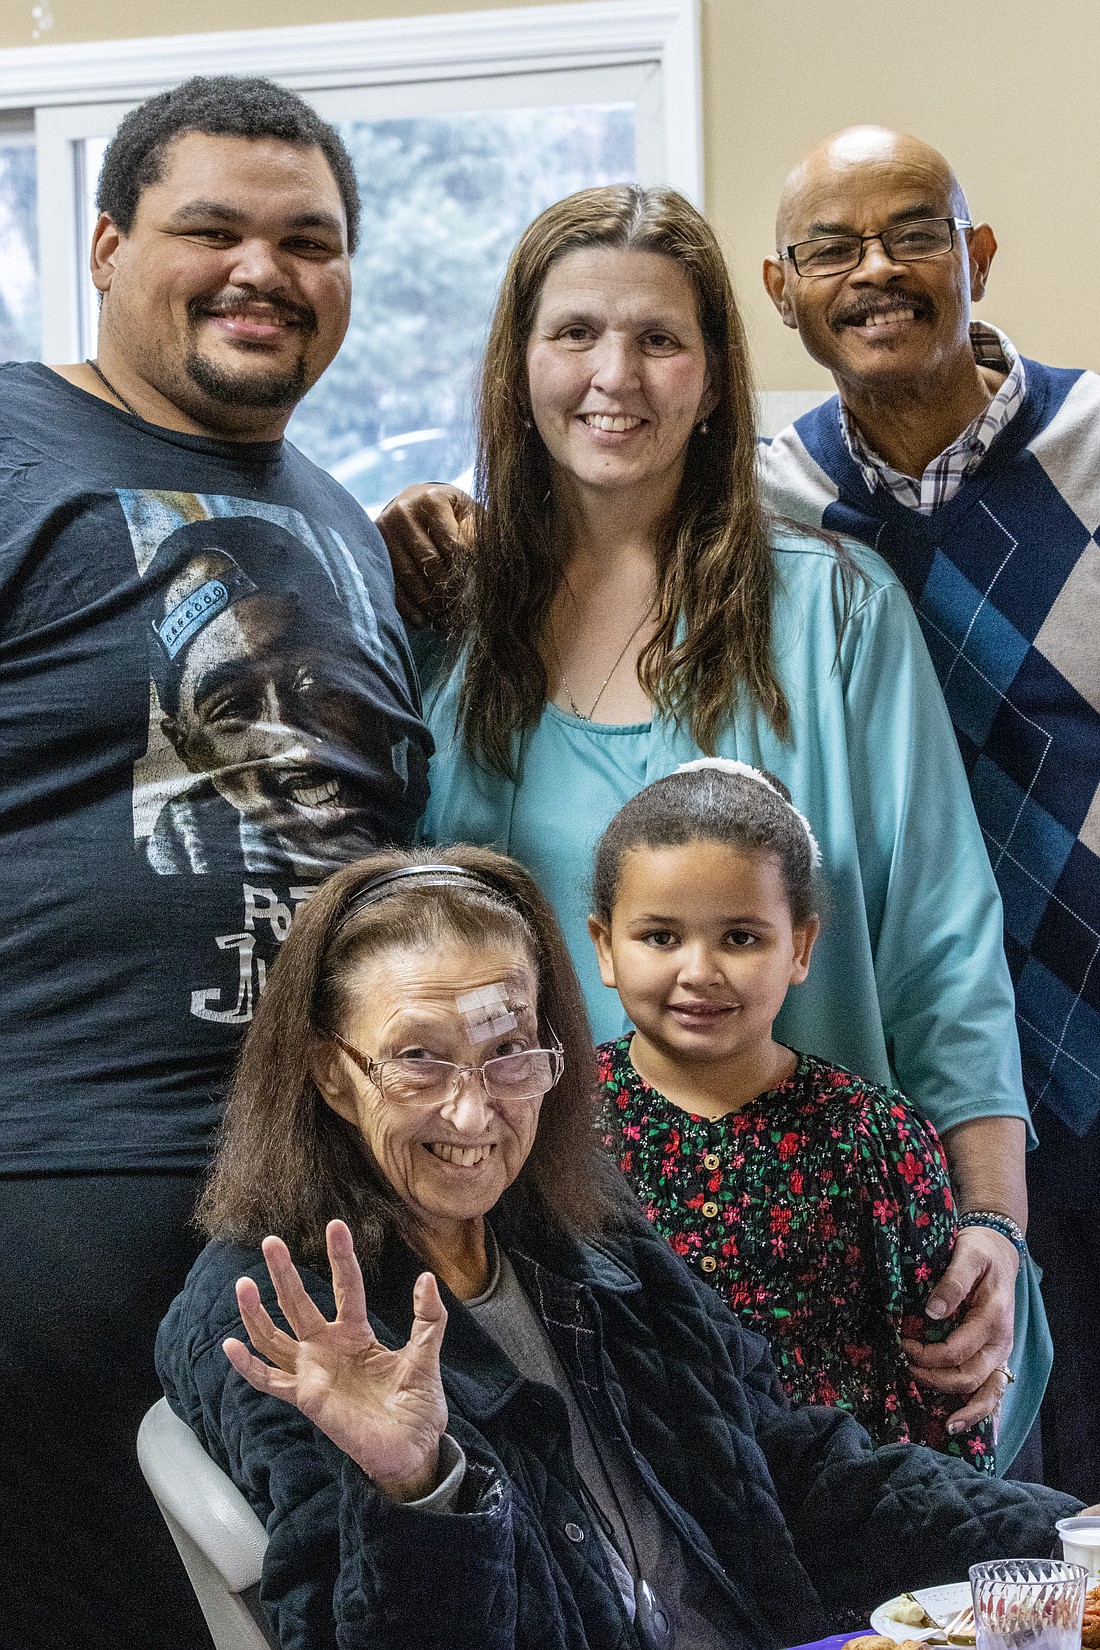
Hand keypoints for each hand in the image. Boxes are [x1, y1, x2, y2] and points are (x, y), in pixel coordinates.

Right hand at [224, 1219, 448, 1501]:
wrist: (413, 1449)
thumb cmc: (417, 1406)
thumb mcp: (425, 1355)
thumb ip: (427, 1319)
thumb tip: (425, 1278)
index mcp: (357, 1334)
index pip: (346, 1287)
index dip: (341, 1257)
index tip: (336, 1226)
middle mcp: (329, 1348)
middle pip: (298, 1303)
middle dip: (284, 1273)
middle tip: (270, 1242)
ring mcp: (314, 1371)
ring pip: (275, 1337)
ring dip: (257, 1312)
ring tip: (243, 1283)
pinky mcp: (306, 1398)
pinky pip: (270, 1381)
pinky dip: (249, 1367)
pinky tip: (231, 1346)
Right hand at [375, 482, 475, 627]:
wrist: (416, 502)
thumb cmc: (452, 512)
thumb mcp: (468, 514)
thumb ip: (476, 535)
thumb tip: (482, 563)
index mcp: (432, 500)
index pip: (452, 545)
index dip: (465, 573)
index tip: (476, 593)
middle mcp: (403, 512)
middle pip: (429, 562)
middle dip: (447, 591)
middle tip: (461, 613)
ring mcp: (385, 530)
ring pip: (408, 576)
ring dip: (428, 603)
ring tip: (445, 620)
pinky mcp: (375, 547)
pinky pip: (391, 582)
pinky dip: (407, 606)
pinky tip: (423, 620)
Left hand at [901, 1225, 1018, 1432]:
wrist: (999, 1252)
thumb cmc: (979, 1252)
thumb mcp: (967, 1254)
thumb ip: (953, 1281)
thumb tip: (932, 1311)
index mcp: (992, 1318)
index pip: (957, 1350)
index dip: (926, 1354)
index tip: (901, 1342)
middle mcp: (1000, 1342)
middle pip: (969, 1376)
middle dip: (934, 1378)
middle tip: (905, 1366)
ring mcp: (1001, 1354)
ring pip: (987, 1394)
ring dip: (963, 1409)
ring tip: (944, 1424)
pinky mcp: (996, 1359)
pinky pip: (993, 1393)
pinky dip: (979, 1412)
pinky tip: (960, 1425)